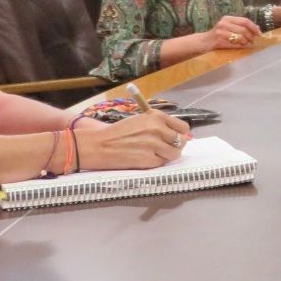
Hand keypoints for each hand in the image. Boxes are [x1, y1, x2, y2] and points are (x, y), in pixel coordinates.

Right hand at [73, 110, 191, 170]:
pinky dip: (157, 163)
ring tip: (156, 154)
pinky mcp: (148, 160)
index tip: (177, 138)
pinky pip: (162, 163)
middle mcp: (158, 129)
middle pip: (181, 141)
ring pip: (175, 154)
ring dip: (168, 156)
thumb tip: (177, 134)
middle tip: (165, 148)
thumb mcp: (140, 120)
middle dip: (175, 146)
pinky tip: (145, 159)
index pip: (183, 127)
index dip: (181, 134)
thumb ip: (158, 125)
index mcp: (156, 116)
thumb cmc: (117, 133)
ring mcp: (154, 145)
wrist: (98, 145)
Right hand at [205, 14, 261, 51]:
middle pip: (243, 30)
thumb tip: (257, 29)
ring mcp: (220, 32)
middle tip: (253, 41)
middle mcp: (224, 23)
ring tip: (247, 44)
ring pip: (240, 37)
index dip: (254, 27)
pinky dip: (240, 46)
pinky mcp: (218, 41)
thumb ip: (241, 26)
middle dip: (251, 36)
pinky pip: (234, 44)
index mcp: (227, 18)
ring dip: (246, 42)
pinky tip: (241, 47)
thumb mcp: (228, 27)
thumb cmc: (218, 35)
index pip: (245, 21)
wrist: (203, 42)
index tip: (259, 33)